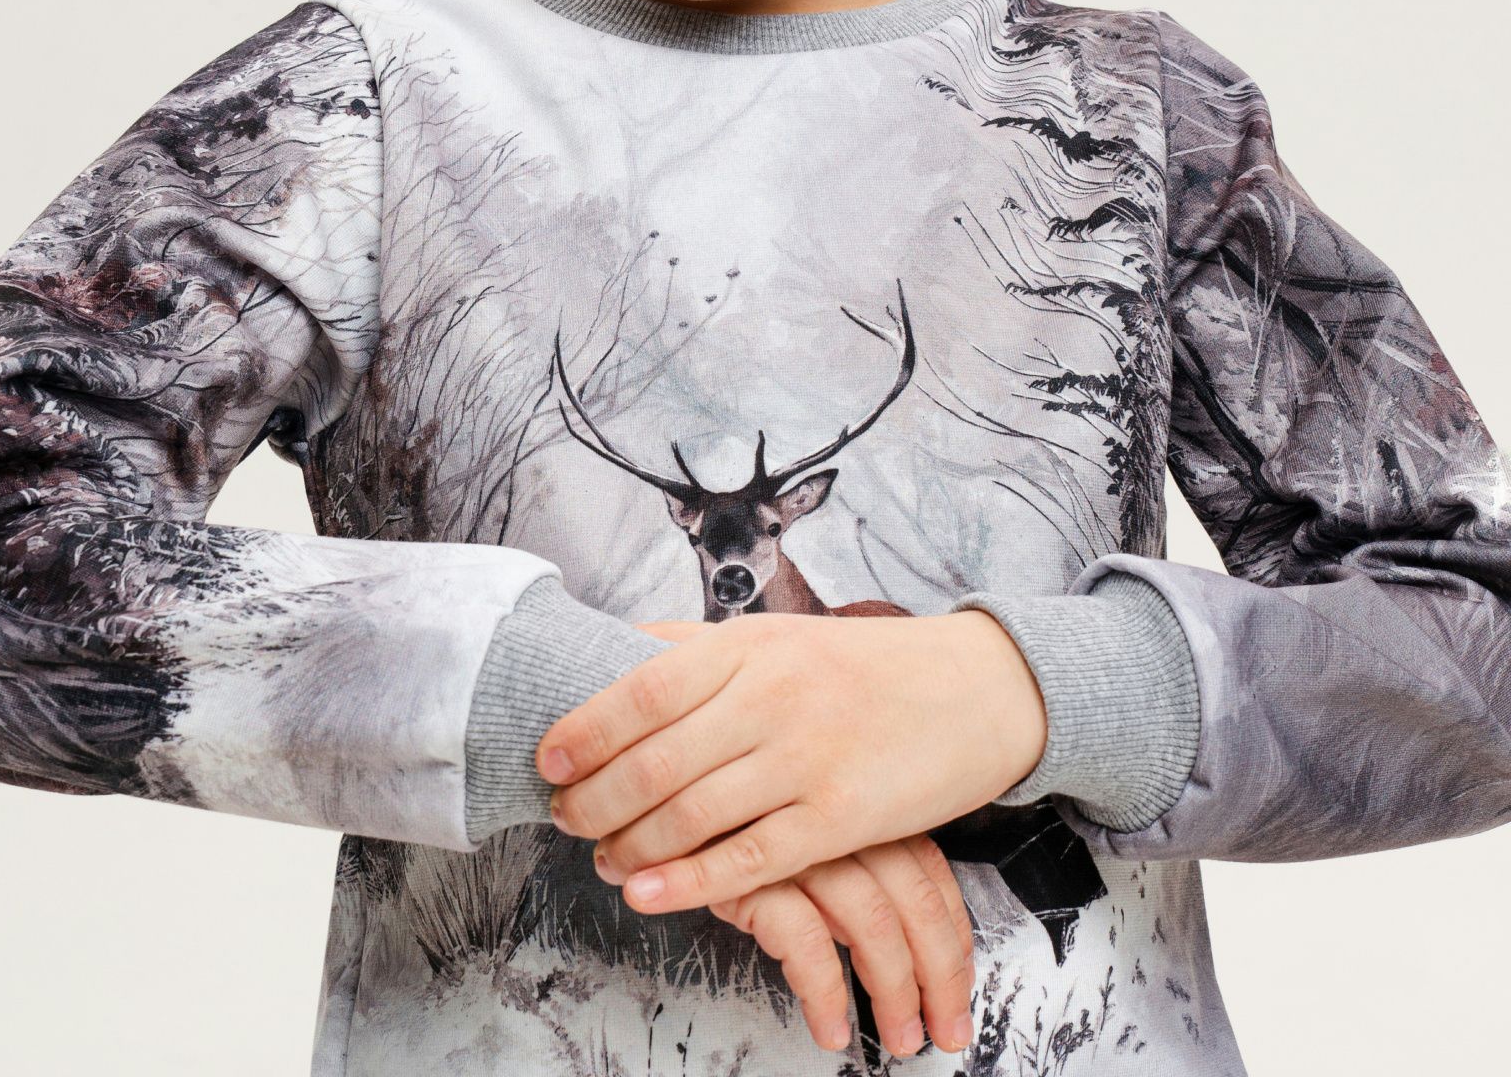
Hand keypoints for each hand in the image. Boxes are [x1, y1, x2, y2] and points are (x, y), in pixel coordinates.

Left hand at [538, 606, 1045, 916]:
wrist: (975, 688)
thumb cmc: (864, 666)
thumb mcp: (780, 633)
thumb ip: (700, 646)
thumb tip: (615, 648)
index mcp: (751, 644)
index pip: (644, 688)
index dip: (586, 728)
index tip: (549, 759)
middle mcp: (773, 695)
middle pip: (657, 758)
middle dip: (597, 798)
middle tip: (565, 819)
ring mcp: (807, 757)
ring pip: (693, 812)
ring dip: (632, 844)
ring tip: (602, 858)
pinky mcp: (841, 816)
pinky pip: (749, 858)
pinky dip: (688, 882)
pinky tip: (647, 892)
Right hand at [706, 830, 976, 1059]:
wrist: (649, 783)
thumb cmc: (730, 815)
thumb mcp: (803, 826)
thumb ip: (849, 860)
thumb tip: (902, 932)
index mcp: (860, 804)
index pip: (930, 872)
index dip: (953, 936)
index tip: (958, 985)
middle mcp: (839, 819)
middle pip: (915, 902)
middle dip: (940, 977)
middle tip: (945, 1030)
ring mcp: (799, 842)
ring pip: (874, 925)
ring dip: (895, 993)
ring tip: (898, 1039)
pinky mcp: (753, 872)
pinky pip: (807, 944)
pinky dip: (827, 993)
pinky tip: (831, 1028)